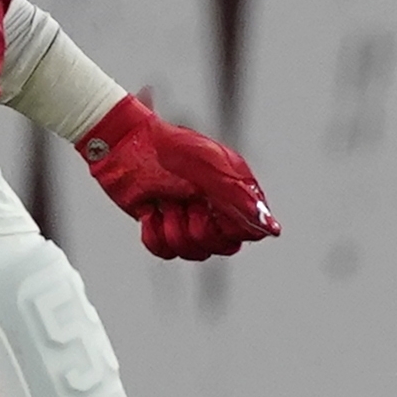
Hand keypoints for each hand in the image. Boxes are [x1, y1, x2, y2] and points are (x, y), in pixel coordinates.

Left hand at [76, 95, 279, 261]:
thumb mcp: (211, 170)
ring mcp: (188, 219)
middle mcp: (215, 209)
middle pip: (221, 247)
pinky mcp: (162, 227)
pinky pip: (164, 252)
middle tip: (186, 202)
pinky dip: (153, 234)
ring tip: (165, 202)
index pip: (250, 231)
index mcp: (234, 193)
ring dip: (173, 227)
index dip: (232, 229)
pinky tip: (151, 211)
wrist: (124, 144)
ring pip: (192, 252)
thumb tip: (272, 229)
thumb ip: (242, 200)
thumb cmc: (170, 148)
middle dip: (198, 228)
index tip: (214, 210)